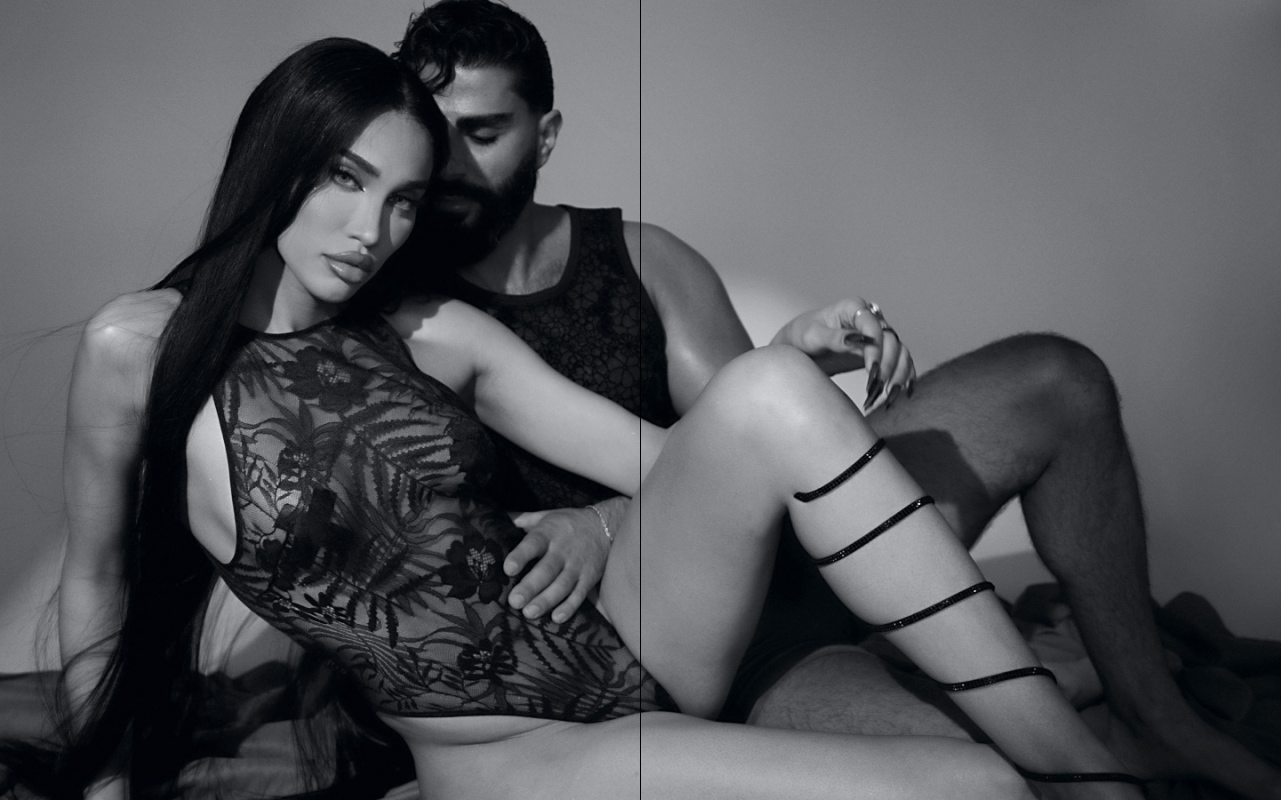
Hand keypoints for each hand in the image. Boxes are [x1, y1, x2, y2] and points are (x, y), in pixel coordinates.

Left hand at [504, 505, 613, 622]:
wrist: (604, 525)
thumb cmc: (566, 523)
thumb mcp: (544, 516)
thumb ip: (520, 520)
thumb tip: (490, 520)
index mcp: (548, 532)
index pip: (533, 543)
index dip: (521, 556)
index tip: (508, 569)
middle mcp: (563, 550)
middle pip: (546, 570)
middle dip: (531, 587)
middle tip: (515, 601)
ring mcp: (577, 565)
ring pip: (562, 585)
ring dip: (546, 600)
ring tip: (529, 613)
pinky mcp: (589, 578)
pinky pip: (579, 594)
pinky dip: (569, 607)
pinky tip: (556, 617)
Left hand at [770, 298, 915, 409]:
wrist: (796, 348)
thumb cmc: (801, 336)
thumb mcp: (812, 336)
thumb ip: (835, 338)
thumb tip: (857, 340)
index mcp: (852, 308)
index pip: (873, 326)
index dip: (876, 348)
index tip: (871, 370)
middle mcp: (869, 319)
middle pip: (891, 341)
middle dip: (888, 365)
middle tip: (878, 387)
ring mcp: (876, 336)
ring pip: (900, 353)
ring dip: (899, 374)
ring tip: (889, 396)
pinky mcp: (878, 353)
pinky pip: (899, 363)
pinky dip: (903, 378)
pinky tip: (901, 394)